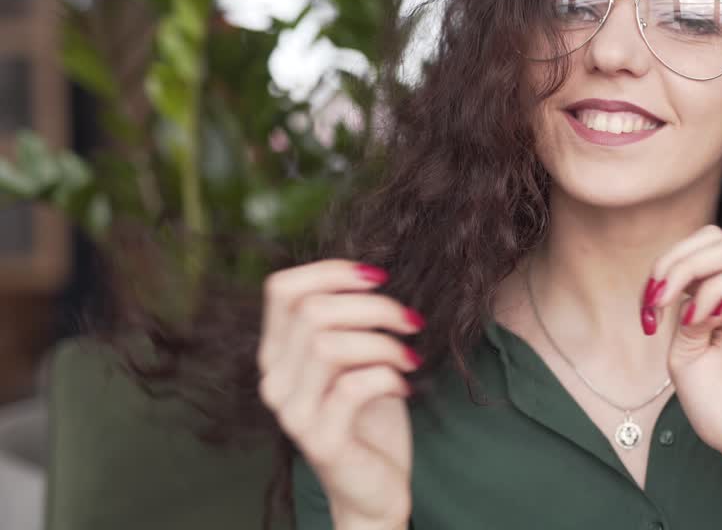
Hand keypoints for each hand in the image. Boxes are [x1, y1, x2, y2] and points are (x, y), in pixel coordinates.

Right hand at [257, 260, 423, 529]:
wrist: (374, 486)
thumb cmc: (369, 415)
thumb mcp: (357, 357)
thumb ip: (348, 321)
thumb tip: (372, 272)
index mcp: (278, 352)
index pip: (283, 288)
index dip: (332, 271)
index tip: (379, 278)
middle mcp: (274, 380)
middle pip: (313, 311)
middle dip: (374, 307)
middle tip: (410, 323)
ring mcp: (292, 412)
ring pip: (329, 345)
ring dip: (383, 343)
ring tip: (408, 358)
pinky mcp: (320, 440)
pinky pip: (352, 387)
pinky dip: (388, 377)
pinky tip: (405, 386)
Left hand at [645, 226, 721, 470]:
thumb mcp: (686, 359)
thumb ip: (683, 319)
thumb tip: (686, 293)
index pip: (701, 253)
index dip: (668, 265)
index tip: (647, 304)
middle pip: (718, 240)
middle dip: (677, 257)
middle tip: (656, 294)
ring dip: (692, 267)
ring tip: (672, 303)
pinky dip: (716, 289)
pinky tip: (700, 318)